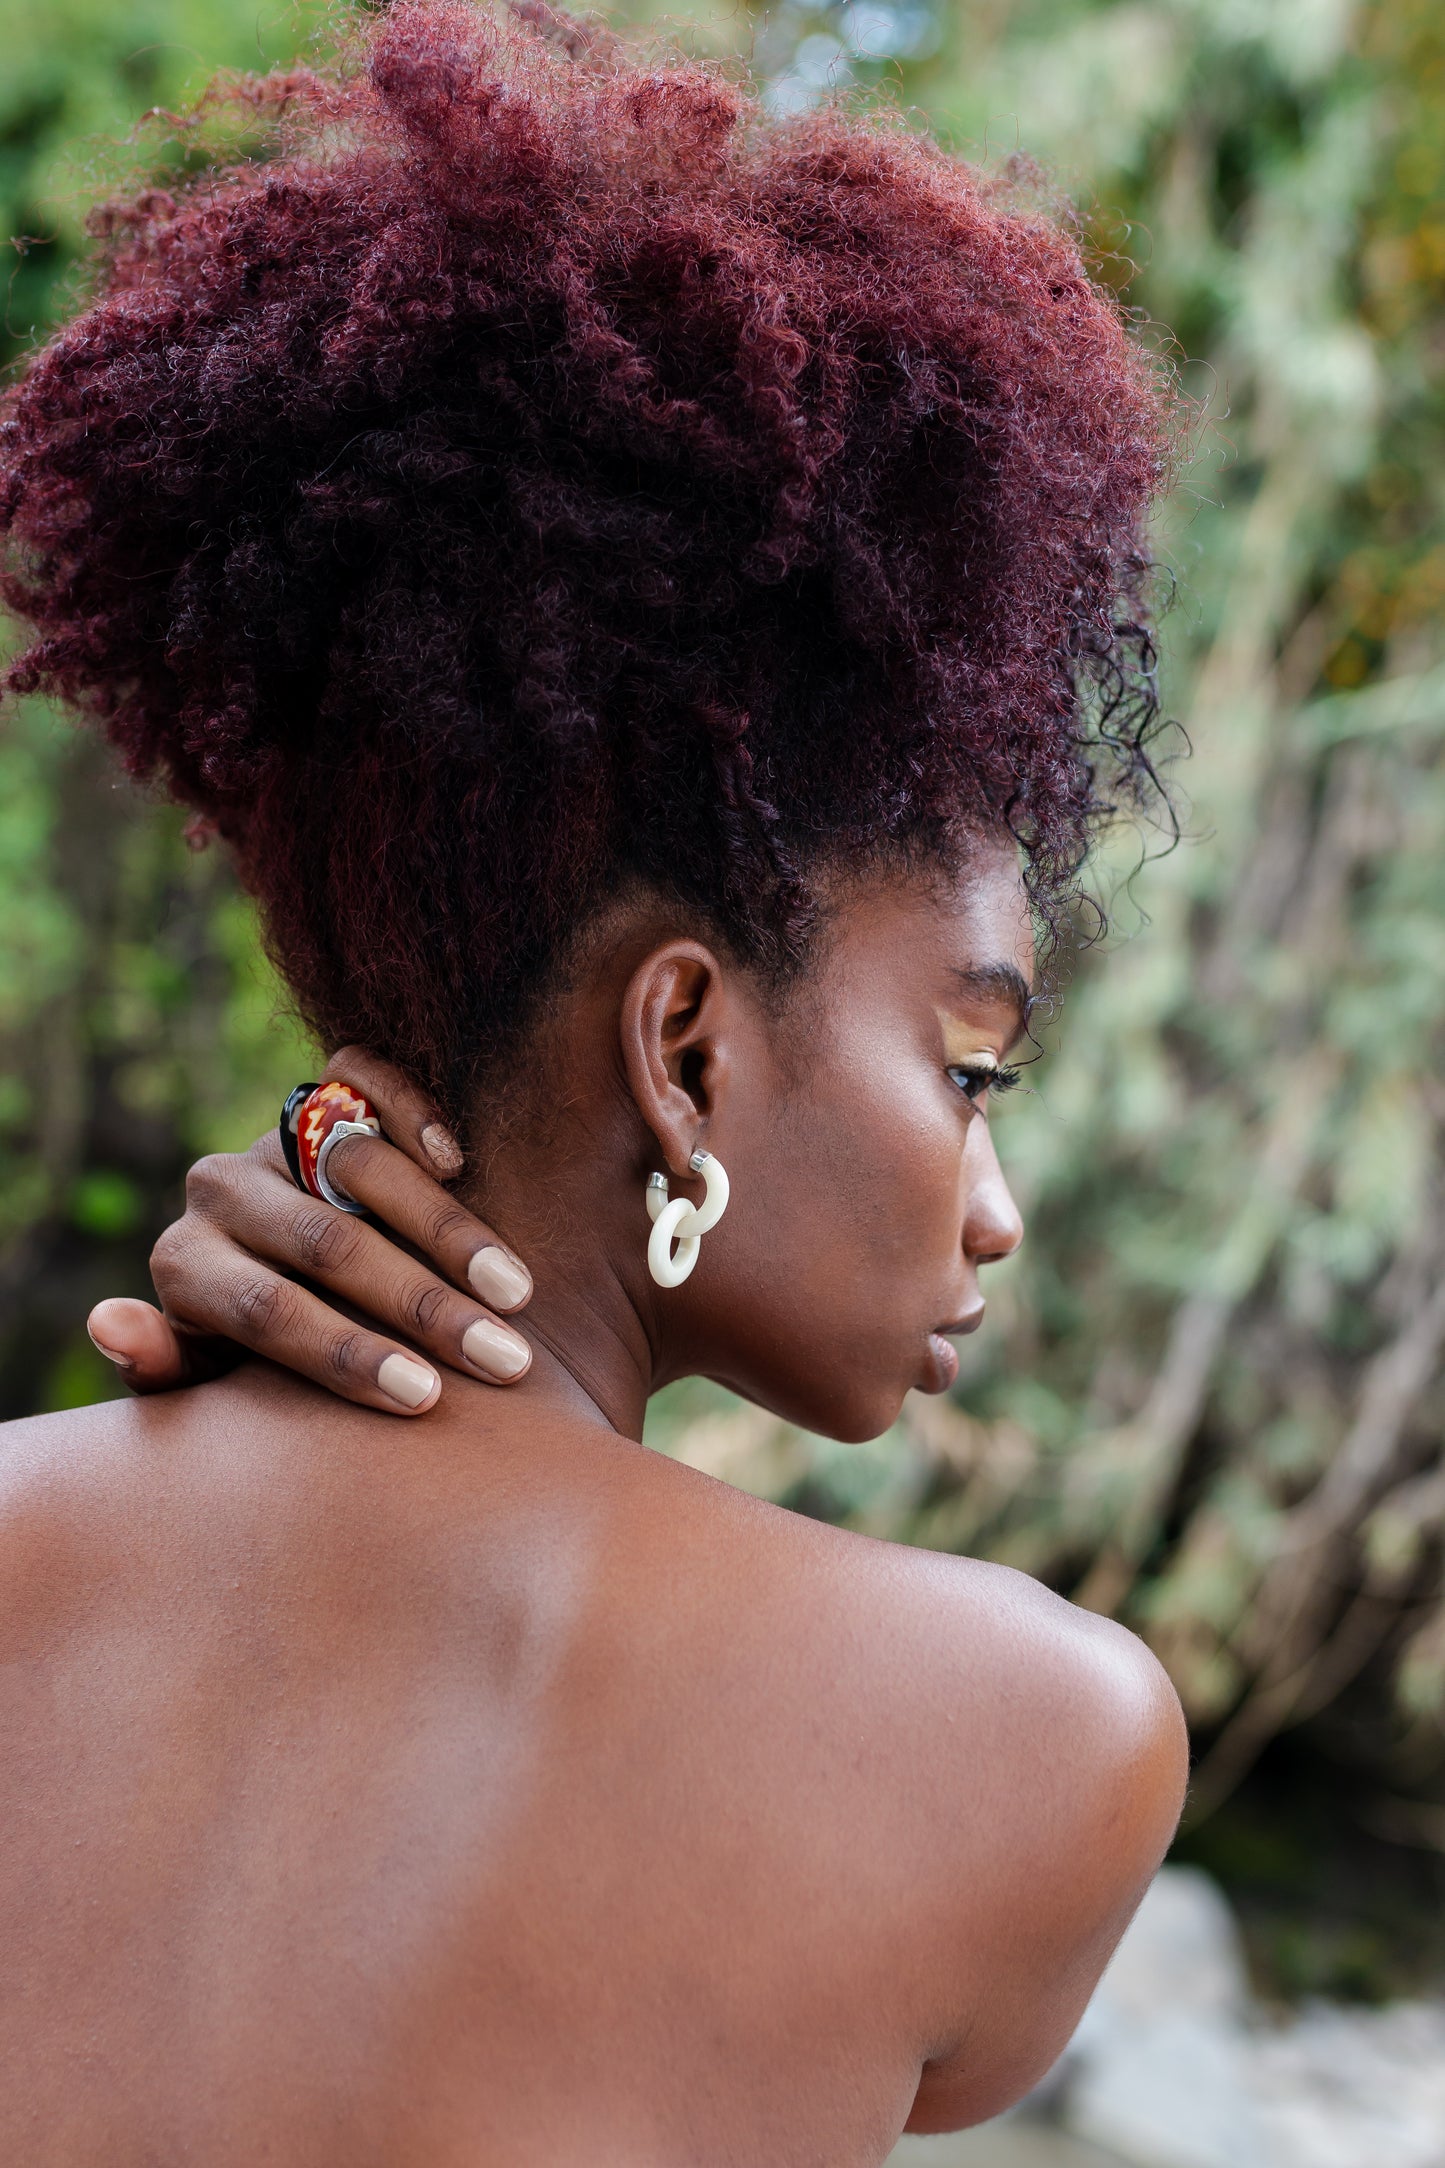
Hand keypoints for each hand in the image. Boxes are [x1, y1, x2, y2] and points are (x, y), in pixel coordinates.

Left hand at [86, 1049, 532, 1414]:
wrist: (291, 1277)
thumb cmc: (258, 1357)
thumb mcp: (213, 1380)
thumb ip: (166, 1369)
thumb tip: (108, 1320)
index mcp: (185, 1265)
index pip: (266, 1309)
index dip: (346, 1355)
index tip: (425, 1400)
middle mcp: (219, 1189)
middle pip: (328, 1244)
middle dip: (423, 1308)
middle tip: (501, 1359)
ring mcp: (272, 1134)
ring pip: (359, 1167)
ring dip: (449, 1232)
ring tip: (515, 1292)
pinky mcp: (322, 1093)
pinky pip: (363, 1076)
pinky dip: (412, 1112)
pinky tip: (457, 1164)